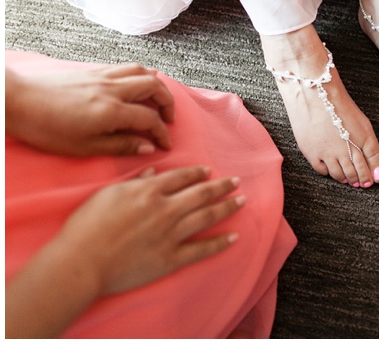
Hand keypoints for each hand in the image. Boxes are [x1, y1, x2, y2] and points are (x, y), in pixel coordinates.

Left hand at [6, 63, 174, 155]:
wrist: (18, 102)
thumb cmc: (46, 128)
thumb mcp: (85, 147)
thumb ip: (119, 145)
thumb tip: (145, 148)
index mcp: (112, 111)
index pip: (150, 119)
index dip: (162, 133)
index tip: (165, 143)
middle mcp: (112, 90)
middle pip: (154, 88)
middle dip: (168, 103)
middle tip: (168, 118)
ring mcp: (103, 77)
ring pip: (142, 72)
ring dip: (156, 84)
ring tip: (157, 99)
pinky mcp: (92, 72)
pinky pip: (124, 67)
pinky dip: (138, 73)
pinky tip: (136, 83)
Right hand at [57, 166, 245, 295]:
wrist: (82, 261)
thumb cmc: (87, 226)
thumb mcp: (108, 194)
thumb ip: (135, 182)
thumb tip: (153, 171)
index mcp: (150, 191)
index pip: (181, 177)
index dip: (198, 173)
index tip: (209, 171)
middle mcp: (166, 209)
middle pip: (201, 193)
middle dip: (221, 186)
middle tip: (237, 181)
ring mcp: (171, 234)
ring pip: (207, 216)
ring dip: (227, 207)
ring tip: (242, 200)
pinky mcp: (171, 258)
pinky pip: (201, 249)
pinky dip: (219, 242)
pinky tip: (234, 237)